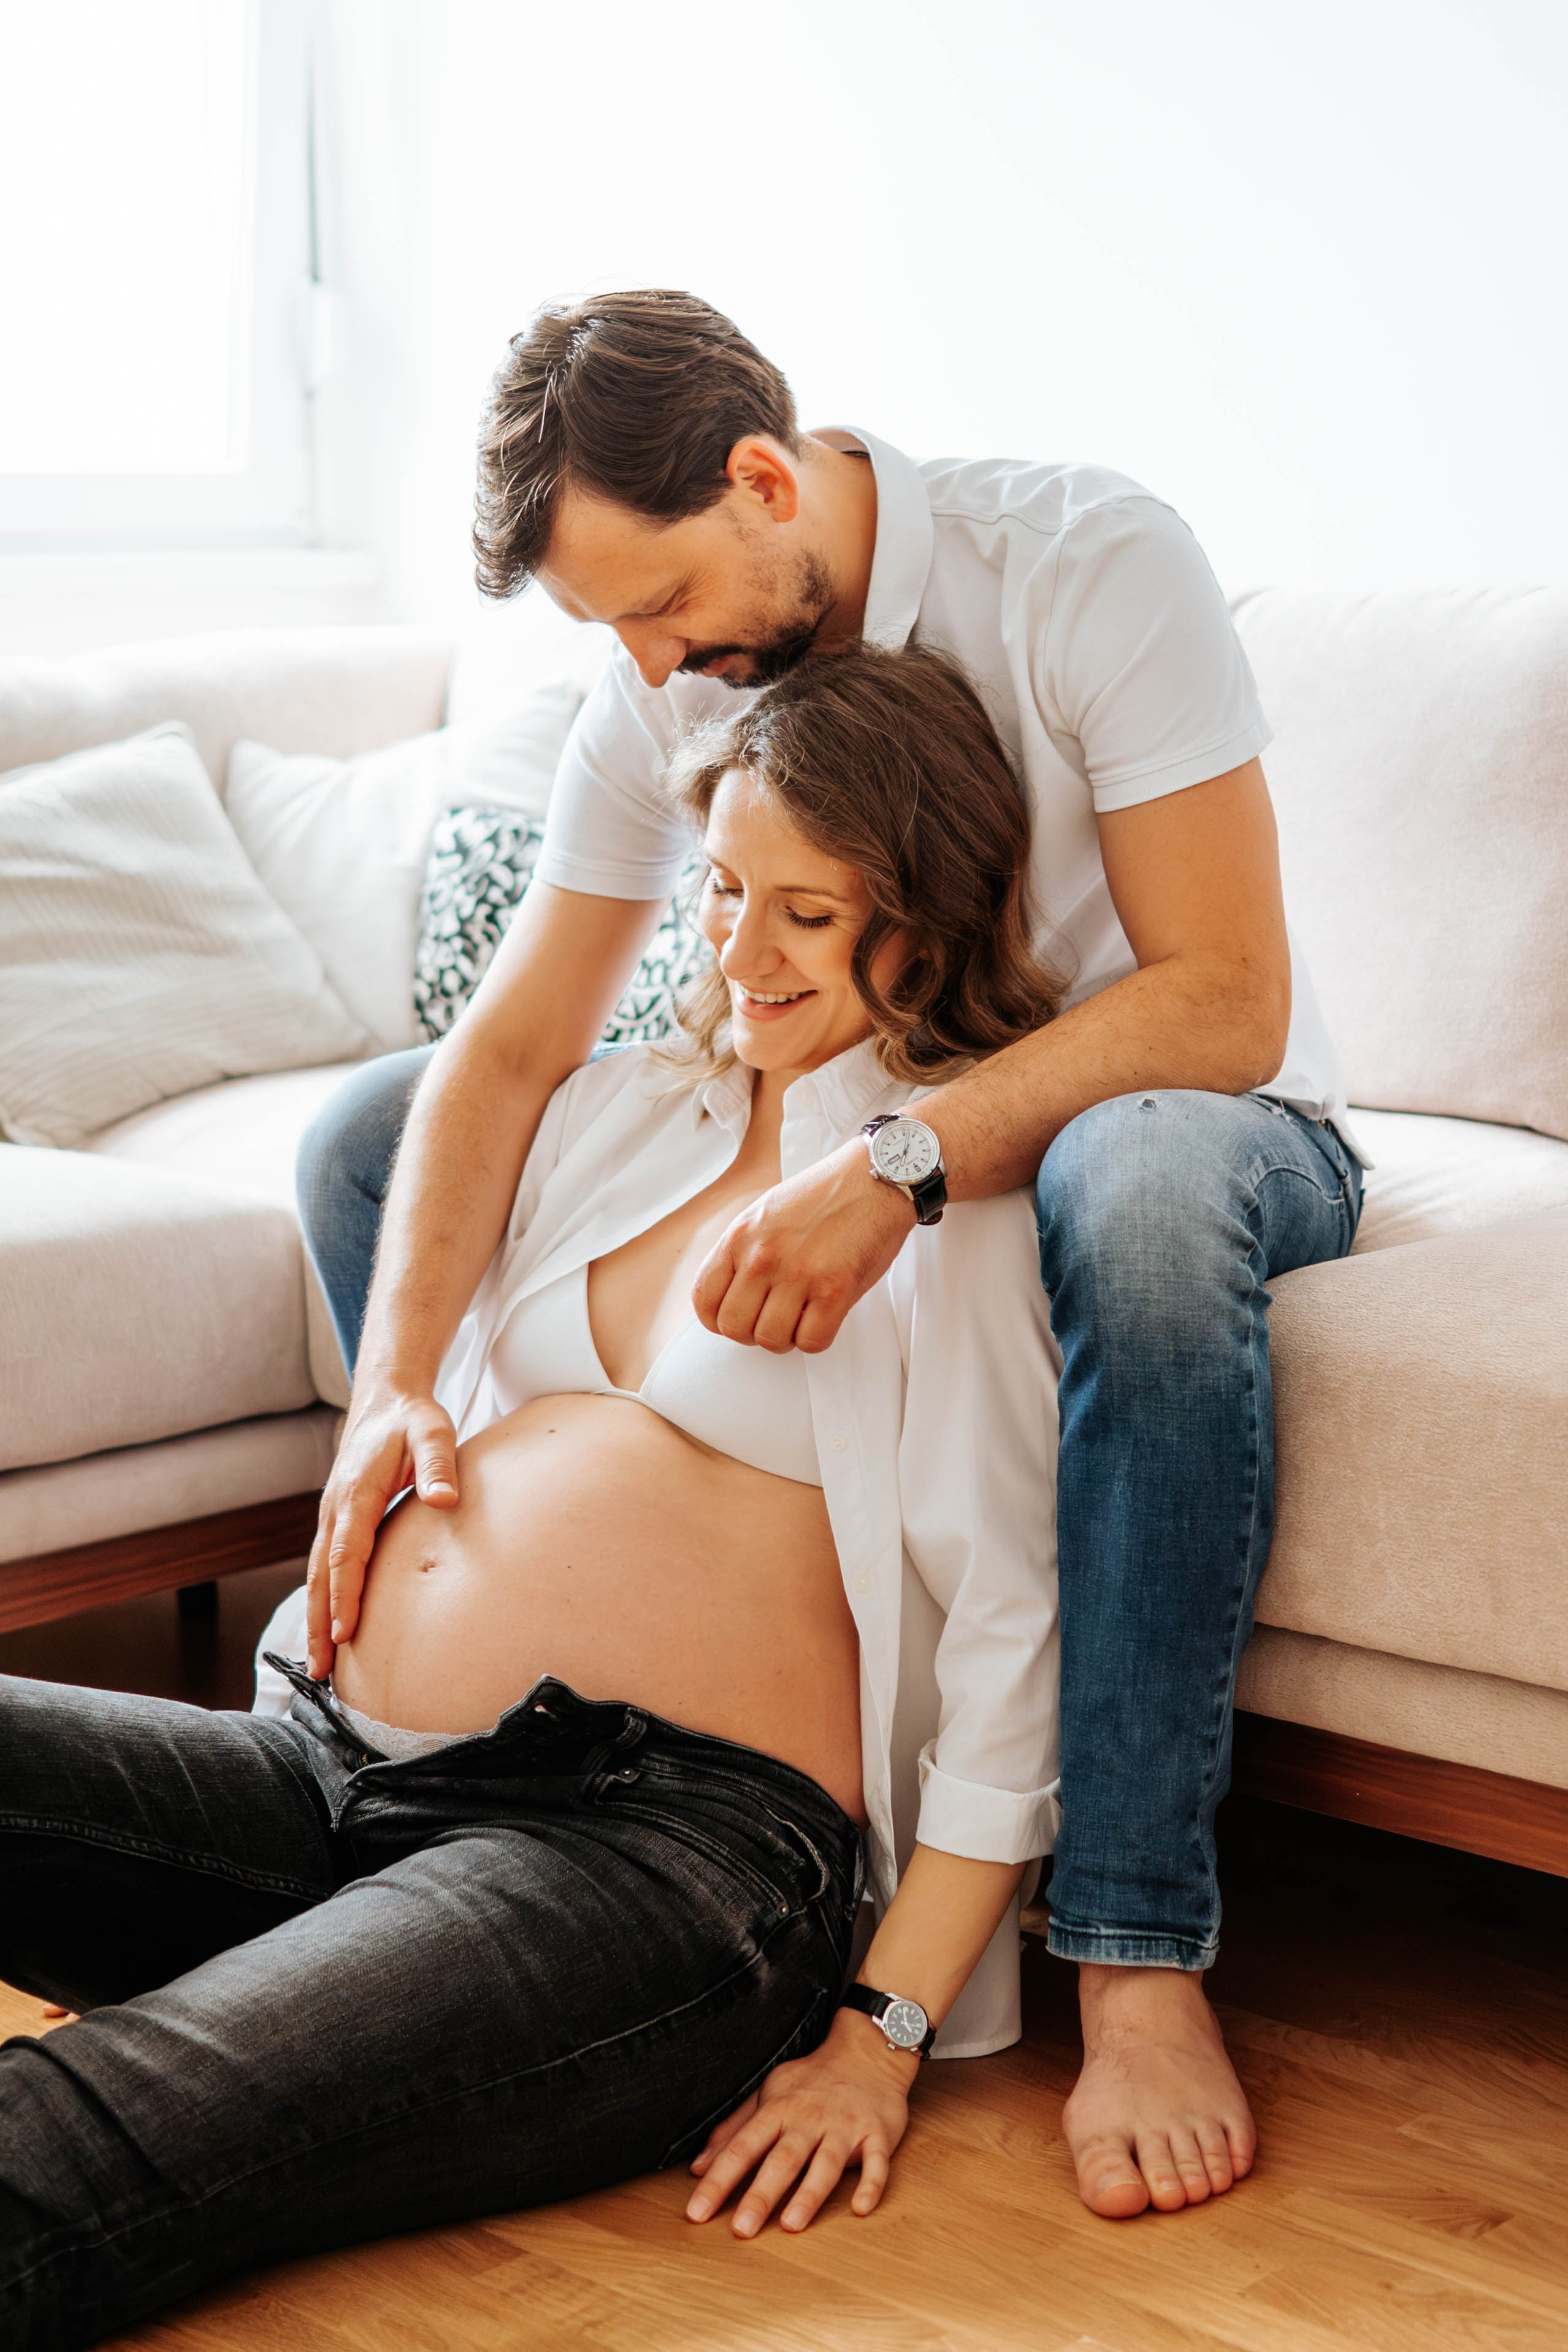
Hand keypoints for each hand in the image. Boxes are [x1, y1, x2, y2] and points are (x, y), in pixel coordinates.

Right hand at [305, 1386, 458, 1676]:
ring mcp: (332, 1516)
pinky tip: (328, 1629)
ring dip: (315, 1619)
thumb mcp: (433, 1432)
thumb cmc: (413, 1420)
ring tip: (316, 1666)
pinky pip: (326, 1567)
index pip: (347, 1553)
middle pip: (322, 1574)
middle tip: (318, 1672)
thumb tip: (445, 1500)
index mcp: (356, 1493)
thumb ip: (438, 1465)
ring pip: (318, 1575)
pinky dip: (323, 1600)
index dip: (345, 1595)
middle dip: (318, 1623)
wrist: (385, 1400)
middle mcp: (335, 1509)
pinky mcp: (338, 1522)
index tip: (344, 1633)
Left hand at [684, 2011, 915, 2236]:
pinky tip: (860, 2209)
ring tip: (791, 2224)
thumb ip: (733, 2129)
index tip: (696, 2213)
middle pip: (782, 2159)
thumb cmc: (811, 2081)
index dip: (718, 2180)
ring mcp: (845, 2126)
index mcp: (778, 2110)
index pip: (742, 2148)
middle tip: (741, 2229)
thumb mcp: (768, 2094)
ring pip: (826, 2163)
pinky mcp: (877, 2133)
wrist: (866, 2053)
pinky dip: (870, 2184)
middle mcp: (809, 2119)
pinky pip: (877, 2162)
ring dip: (809, 2194)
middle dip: (761, 2194)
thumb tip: (698, 2166)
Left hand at [693, 1140, 914, 1353]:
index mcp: (740, 1236)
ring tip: (801, 1316)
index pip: (703, 1299)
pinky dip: (816, 1338)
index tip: (738, 1316)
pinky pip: (811, 1342)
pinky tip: (824, 1315)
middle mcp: (762, 1256)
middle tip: (774, 1318)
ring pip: (770, 1340)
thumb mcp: (764, 1213)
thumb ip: (743, 1252)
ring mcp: (798, 1274)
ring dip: (787, 1337)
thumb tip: (732, 1296)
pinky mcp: (834, 1290)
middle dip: (753, 1332)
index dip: (718, 1319)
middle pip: (734, 1327)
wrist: (875, 1178)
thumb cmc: (825, 1195)